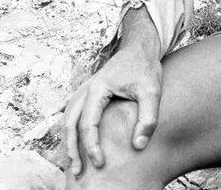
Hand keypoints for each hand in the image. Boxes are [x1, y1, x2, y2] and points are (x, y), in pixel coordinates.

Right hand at [63, 44, 161, 175]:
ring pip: (68, 120)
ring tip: (75, 163)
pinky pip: (72, 115)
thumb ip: (147, 118)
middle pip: (70, 124)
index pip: (87, 123)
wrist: (140, 48)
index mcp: (98, 88)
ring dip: (70, 142)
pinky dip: (71, 131)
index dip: (91, 145)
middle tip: (79, 171)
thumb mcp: (152, 92)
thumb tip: (138, 146)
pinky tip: (76, 144)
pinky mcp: (88, 94)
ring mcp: (84, 91)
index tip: (99, 163)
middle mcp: (85, 90)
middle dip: (73, 149)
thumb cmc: (145, 68)